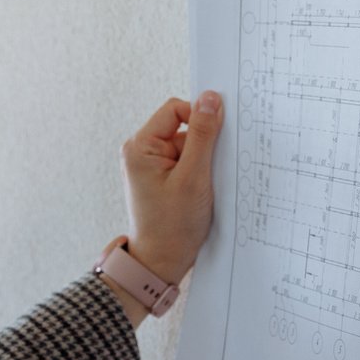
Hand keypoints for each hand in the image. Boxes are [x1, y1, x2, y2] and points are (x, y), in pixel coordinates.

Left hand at [119, 91, 222, 284]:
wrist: (162, 262)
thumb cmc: (173, 225)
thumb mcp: (193, 177)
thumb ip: (203, 135)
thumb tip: (211, 98)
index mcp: (140, 146)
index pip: (175, 110)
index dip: (200, 117)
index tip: (220, 135)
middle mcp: (141, 151)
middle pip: (182, 127)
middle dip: (203, 144)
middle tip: (211, 169)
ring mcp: (151, 165)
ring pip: (187, 145)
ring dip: (203, 160)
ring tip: (205, 185)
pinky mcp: (161, 177)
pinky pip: (185, 161)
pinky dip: (199, 171)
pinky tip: (203, 189)